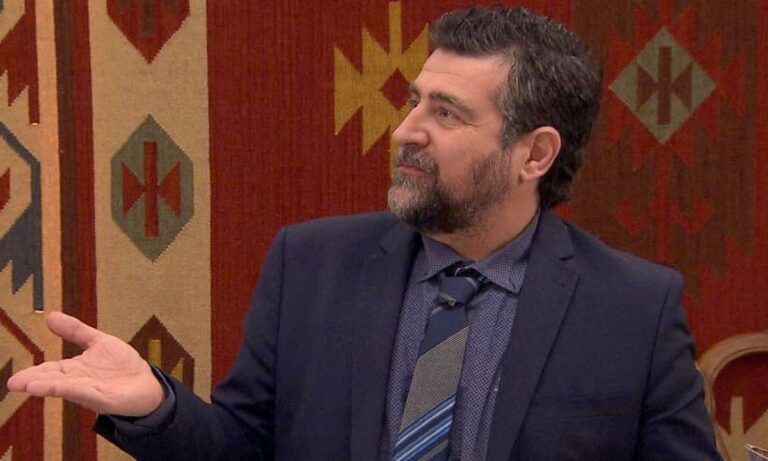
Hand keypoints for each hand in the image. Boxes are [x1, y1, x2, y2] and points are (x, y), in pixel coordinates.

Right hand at [6, 312, 164, 416]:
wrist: (146, 383)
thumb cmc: (121, 365)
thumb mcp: (98, 342)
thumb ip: (75, 331)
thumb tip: (50, 316)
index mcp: (75, 369)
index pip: (50, 370)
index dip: (33, 373)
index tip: (14, 380)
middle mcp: (79, 382)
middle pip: (54, 381)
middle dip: (36, 382)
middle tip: (15, 383)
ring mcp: (92, 392)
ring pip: (69, 389)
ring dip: (51, 388)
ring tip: (31, 387)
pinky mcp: (106, 399)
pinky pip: (89, 394)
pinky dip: (76, 390)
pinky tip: (62, 388)